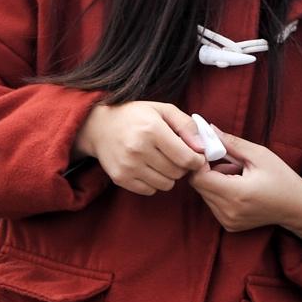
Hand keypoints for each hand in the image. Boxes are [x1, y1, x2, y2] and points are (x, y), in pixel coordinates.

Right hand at [74, 101, 204, 195]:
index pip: (186, 158)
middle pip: (177, 173)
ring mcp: (128, 166)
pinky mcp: (120, 178)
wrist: (99, 126)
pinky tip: (148, 167)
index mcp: (152, 130)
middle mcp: (138, 149)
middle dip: (182, 166)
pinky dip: (154, 182)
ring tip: (160, 160)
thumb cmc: (136, 116)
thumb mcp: (163, 110)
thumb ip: (187, 126)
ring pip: (166, 184)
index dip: (197, 160)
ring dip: (169, 175)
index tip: (196, 156)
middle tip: (176, 155)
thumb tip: (202, 148)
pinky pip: (150, 190)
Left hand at [188, 131, 301, 244]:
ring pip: (204, 193)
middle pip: (199, 185)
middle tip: (226, 159)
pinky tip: (238, 186)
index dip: (200, 161)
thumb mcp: (259, 155)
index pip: (199, 177)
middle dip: (206, 168)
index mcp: (236, 194)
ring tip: (237, 173)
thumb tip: (208, 130)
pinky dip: (219, 191)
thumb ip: (231, 143)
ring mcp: (227, 220)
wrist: (297, 208)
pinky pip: (212, 203)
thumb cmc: (282, 179)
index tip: (211, 150)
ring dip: (213, 180)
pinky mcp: (228, 224)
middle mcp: (228, 211)